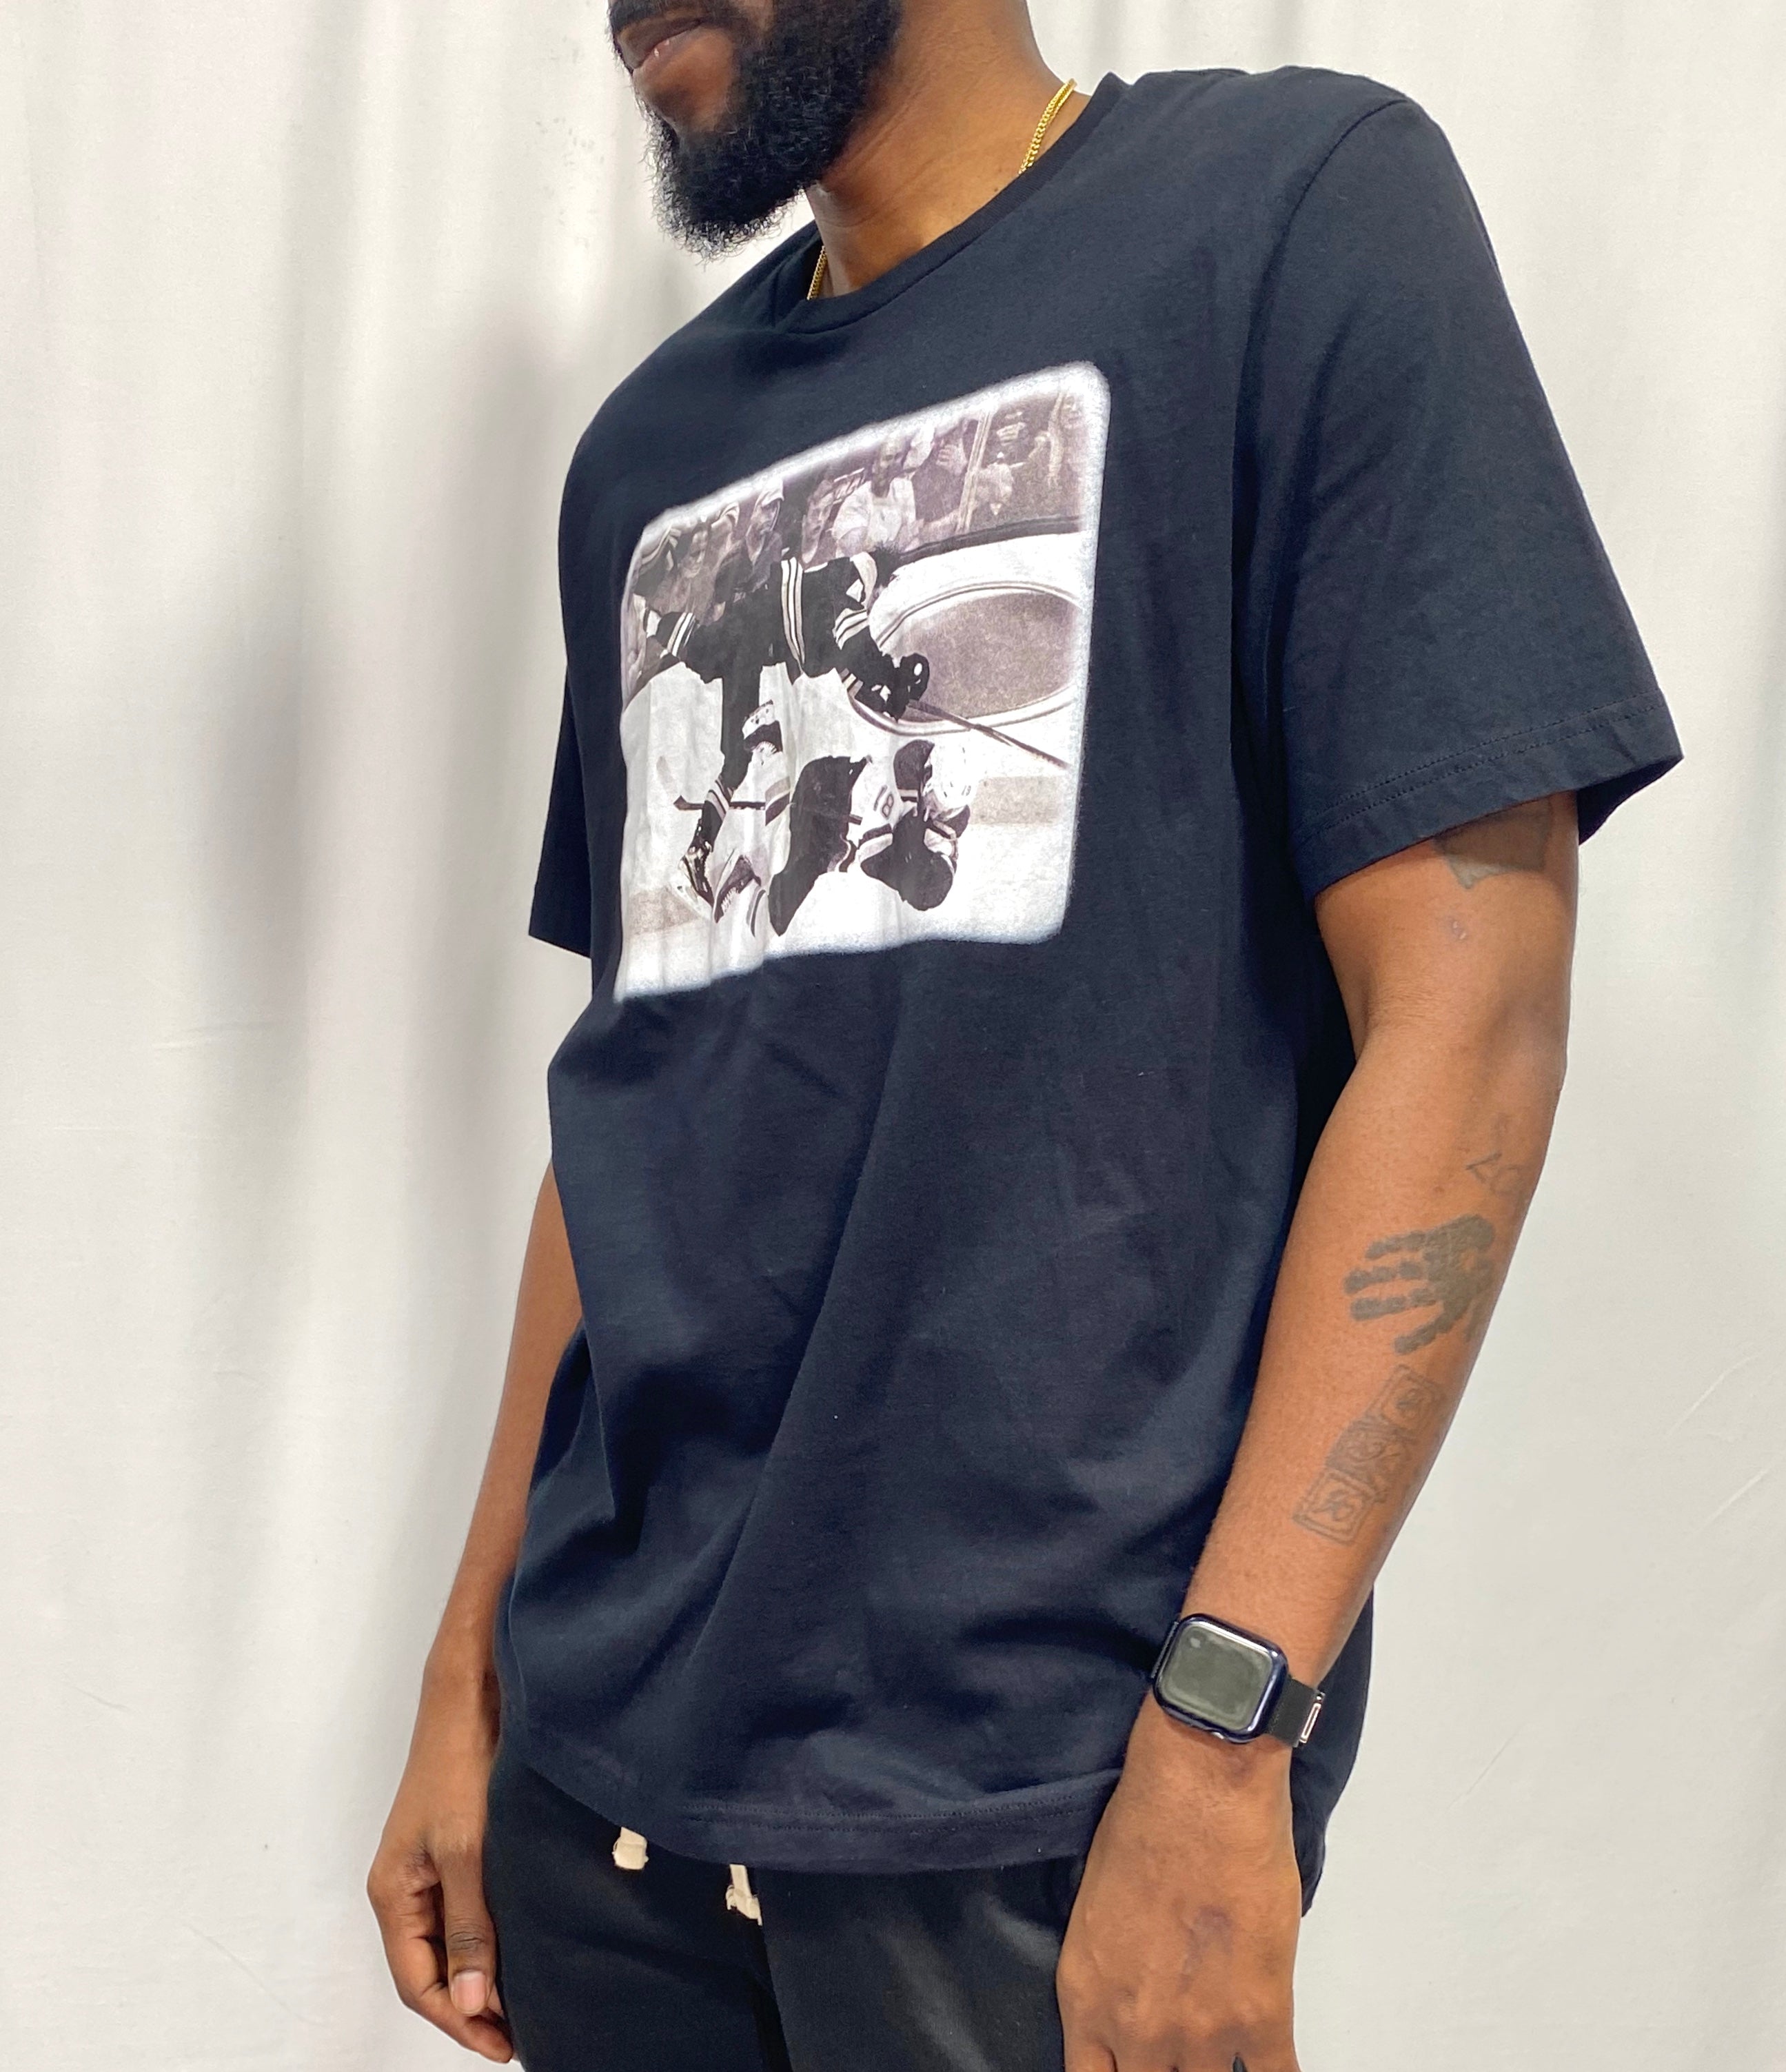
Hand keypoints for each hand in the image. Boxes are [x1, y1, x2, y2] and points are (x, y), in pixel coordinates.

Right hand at [367, 1655, 512, 2060]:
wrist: (470, 1696)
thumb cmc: (460, 1766)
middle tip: (522, 2033)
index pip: (418, 1983)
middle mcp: (405, 1888)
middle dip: (471, 2006)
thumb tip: (473, 2004)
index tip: (504, 2045)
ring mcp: (429, 1869)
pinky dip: (491, 1938)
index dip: (458, 2020)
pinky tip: (523, 1947)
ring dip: (482, 1974)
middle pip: (431, 1969)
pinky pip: (466, 1912)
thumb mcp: (467, 1852)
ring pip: (451, 1942)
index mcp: (393, 1894)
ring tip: (526, 2001)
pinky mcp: (455, 1849)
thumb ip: (470, 1928)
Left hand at [1057, 1701, 1304, 2071]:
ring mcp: (1201, 2031)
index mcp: (1087, 1998)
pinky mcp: (1261, 2015)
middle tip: (1186, 2047)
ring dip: (1217, 2065)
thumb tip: (1141, 1993)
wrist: (1199, 1787)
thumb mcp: (1097, 1908)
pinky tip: (1270, 2061)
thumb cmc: (1142, 1823)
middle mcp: (1137, 2030)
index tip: (1137, 2064)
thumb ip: (1116, 1972)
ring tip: (1226, 2039)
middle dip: (1168, 2070)